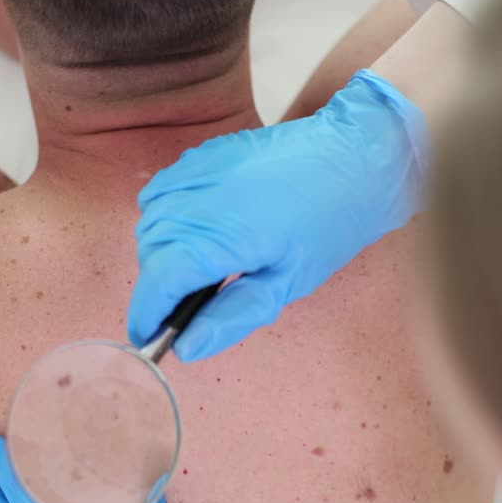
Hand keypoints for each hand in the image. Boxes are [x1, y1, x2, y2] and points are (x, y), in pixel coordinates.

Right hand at [129, 69, 429, 361]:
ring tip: (197, 267)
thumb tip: (186, 347)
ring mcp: (196, 171)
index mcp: (220, 238)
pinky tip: (197, 229)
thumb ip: (231, 316)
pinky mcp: (202, 155)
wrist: (353, 155)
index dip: (148, 315)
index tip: (149, 336)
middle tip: (188, 305)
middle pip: (149, 253)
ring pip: (149, 221)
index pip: (158, 282)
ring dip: (160, 250)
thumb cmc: (329, 222)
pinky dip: (167, 215)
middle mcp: (198, 200)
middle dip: (158, 285)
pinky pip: (162, 191)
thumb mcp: (286, 283)